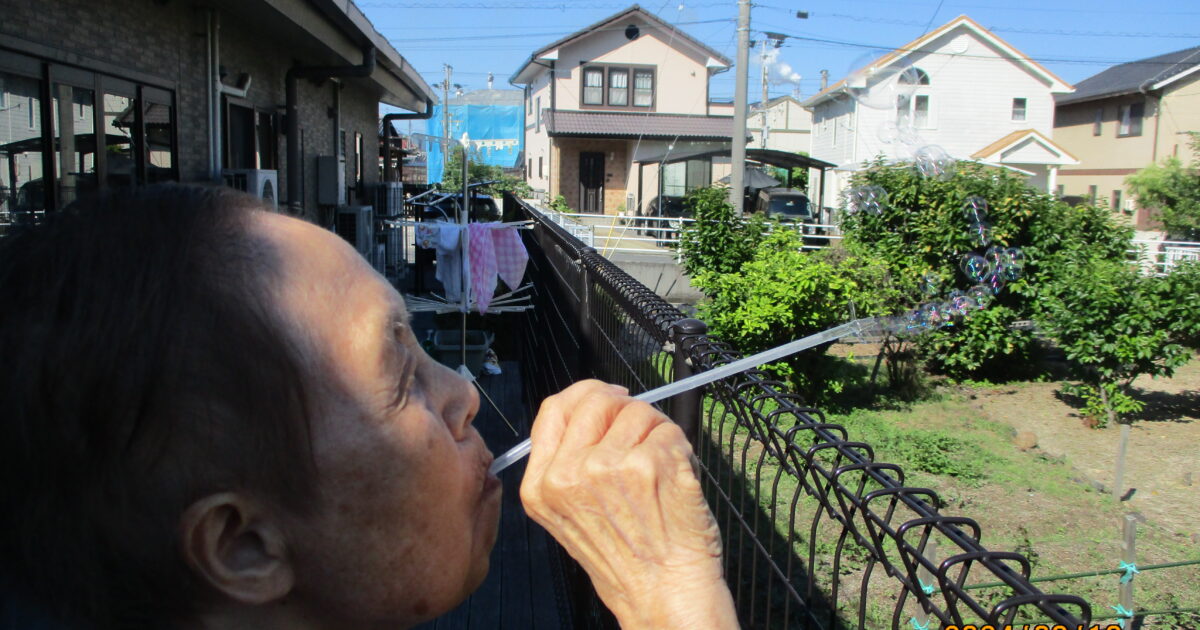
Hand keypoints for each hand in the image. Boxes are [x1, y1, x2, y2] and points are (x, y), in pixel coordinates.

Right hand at [520, 380, 737, 628]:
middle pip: (596, 400)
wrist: (664, 592)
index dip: (587, 395)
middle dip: (626, 410)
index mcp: (541, 485)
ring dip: (656, 433)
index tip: (611, 399)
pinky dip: (680, 449)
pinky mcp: (648, 464)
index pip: (555, 409)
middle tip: (644, 435)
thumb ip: (570, 461)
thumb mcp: (571, 513)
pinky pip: (669, 430)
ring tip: (659, 473)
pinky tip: (674, 481)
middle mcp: (568, 474)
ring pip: (638, 411)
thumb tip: (596, 407)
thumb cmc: (628, 557)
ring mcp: (608, 466)